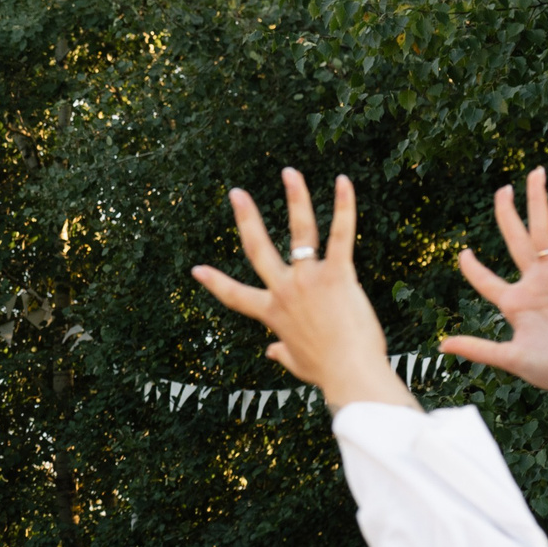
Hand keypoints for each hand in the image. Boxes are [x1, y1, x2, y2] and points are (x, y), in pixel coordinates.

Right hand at [191, 170, 414, 413]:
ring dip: (295, 198)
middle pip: (258, 248)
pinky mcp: (338, 275)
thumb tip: (272, 353)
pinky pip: (340, 234)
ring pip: (299, 231)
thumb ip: (283, 353)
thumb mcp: (298, 363)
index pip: (234, 296)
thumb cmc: (327, 372)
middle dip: (246, 218)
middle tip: (237, 193)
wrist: (350, 374)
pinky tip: (344, 181)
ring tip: (289, 173)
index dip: (214, 282)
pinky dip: (344, 206)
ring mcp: (309, 280)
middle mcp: (284, 291)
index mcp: (271, 313)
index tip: (197, 268)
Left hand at [439, 170, 547, 443]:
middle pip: (515, 241)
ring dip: (537, 202)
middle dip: (507, 214)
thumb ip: (477, 348)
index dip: (473, 267)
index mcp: (515, 305)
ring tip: (534, 173)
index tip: (462, 252)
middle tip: (502, 189)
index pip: (487, 280)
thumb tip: (442, 344)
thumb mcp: (508, 358)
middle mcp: (533, 285)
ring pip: (541, 231)